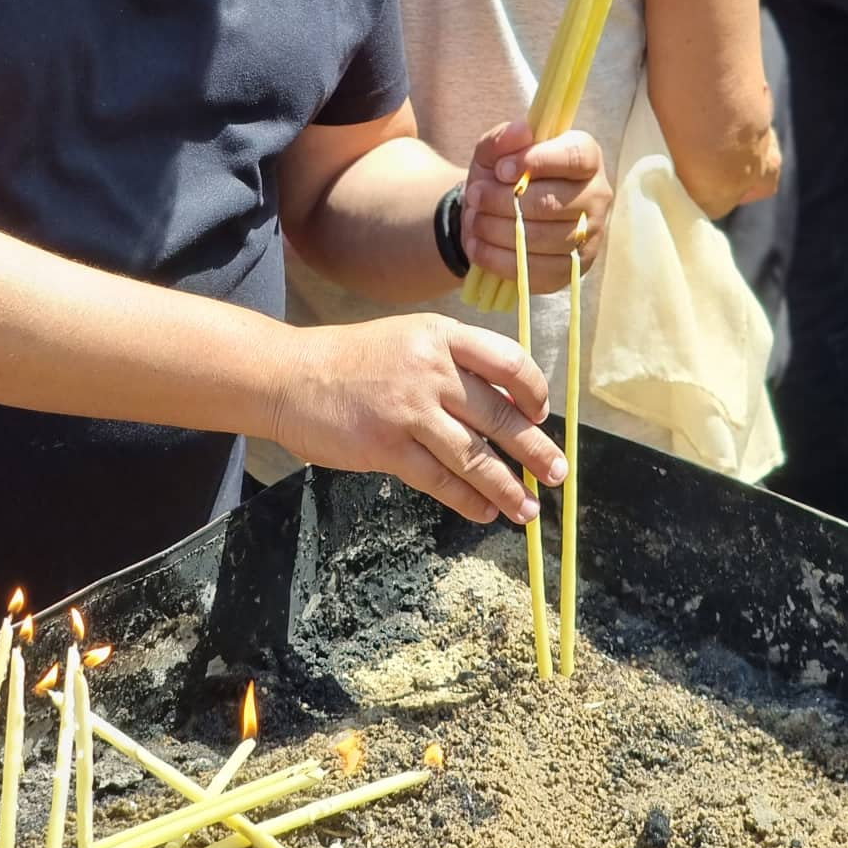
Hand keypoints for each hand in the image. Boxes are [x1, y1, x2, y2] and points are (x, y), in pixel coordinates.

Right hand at [270, 313, 565, 525]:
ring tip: (528, 510)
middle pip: (500, 414)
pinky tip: (484, 511)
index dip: (534, 390)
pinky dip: (468, 500)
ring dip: (508, 488)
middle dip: (535, 451)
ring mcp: (409, 409)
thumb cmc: (353, 361)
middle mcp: (430, 368)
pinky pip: (440, 480)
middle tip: (557, 474)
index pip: (508, 360)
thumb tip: (507, 406)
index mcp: (440, 335)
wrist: (291, 377)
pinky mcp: (386, 446)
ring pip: (475, 455)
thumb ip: (453, 364)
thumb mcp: (409, 340)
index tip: (541, 415)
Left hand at [462, 121, 611, 287]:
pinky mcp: (574, 269)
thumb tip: (521, 130)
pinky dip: (498, 259)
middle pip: (552, 202)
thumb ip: (502, 138)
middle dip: (503, 200)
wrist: (494, 218)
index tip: (501, 169)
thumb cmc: (501, 177)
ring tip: (474, 220)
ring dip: (497, 229)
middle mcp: (597, 196)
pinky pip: (536, 270)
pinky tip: (477, 246)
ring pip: (541, 237)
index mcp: (587, 158)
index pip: (576, 157)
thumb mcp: (494, 152)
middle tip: (475, 195)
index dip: (537, 162)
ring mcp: (590, 236)